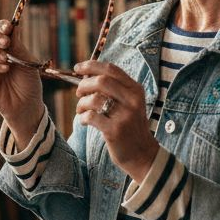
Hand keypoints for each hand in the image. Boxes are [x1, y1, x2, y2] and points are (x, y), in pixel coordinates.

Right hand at [0, 19, 43, 139]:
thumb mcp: (27, 62)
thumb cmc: (29, 84)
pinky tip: (4, 68)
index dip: (2, 26)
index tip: (8, 27)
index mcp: (8, 46)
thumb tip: (13, 26)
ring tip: (6, 59)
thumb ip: (18, 46)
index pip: (0, 30)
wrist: (27, 105)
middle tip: (6, 42)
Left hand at [73, 60, 157, 182]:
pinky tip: (84, 121)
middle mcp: (132, 100)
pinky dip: (82, 117)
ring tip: (81, 110)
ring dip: (81, 103)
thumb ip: (115, 89)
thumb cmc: (130, 126)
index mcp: (135, 90)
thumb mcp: (130, 104)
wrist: (142, 154)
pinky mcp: (115, 131)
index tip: (77, 68)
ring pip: (94, 99)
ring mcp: (124, 116)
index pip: (111, 70)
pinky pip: (90, 116)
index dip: (91, 65)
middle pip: (101, 81)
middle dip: (84, 85)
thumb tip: (86, 76)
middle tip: (78, 93)